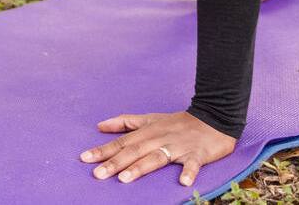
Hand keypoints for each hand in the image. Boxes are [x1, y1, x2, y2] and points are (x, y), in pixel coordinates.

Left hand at [78, 110, 236, 186]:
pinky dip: (189, 172)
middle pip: (134, 151)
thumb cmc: (178, 122)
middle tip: (97, 174)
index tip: (84, 158)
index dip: (103, 150)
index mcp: (147, 132)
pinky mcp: (197, 154)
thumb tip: (100, 126)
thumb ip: (125, 122)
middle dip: (114, 163)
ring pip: (156, 158)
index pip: (121, 142)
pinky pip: (193, 164)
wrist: (214, 117)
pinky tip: (183, 182)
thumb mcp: (150, 119)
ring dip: (140, 168)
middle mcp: (159, 138)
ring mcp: (178, 146)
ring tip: (124, 179)